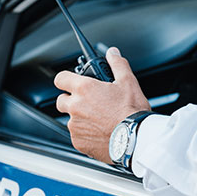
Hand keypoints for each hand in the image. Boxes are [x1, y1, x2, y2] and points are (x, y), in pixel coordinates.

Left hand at [54, 47, 150, 162]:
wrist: (135, 139)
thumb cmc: (131, 112)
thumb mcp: (128, 82)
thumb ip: (117, 64)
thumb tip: (112, 53)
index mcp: (84, 89)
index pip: (60, 78)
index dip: (66, 79)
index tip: (72, 82)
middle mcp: (75, 107)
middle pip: (62, 100)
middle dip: (72, 100)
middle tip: (89, 102)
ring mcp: (75, 126)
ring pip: (70, 119)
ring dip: (80, 118)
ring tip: (99, 119)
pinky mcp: (78, 142)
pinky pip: (77, 135)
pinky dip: (85, 134)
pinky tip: (100, 132)